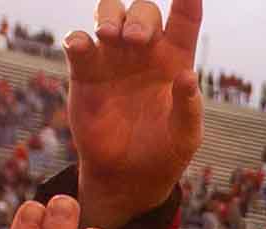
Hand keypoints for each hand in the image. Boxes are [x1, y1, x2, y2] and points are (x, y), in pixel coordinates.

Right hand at [63, 0, 203, 228]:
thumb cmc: (165, 152)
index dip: (187, 2)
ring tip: (111, 36)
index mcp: (175, 60)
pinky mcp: (85, 71)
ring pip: (108, 14)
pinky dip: (77, 40)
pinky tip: (82, 47)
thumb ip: (188, 107)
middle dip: (140, 18)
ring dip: (109, 16)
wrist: (128, 174)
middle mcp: (144, 52)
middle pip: (143, 12)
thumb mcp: (185, 136)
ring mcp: (113, 58)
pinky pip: (77, 43)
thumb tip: (187, 77)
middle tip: (137, 40)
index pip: (185, 22)